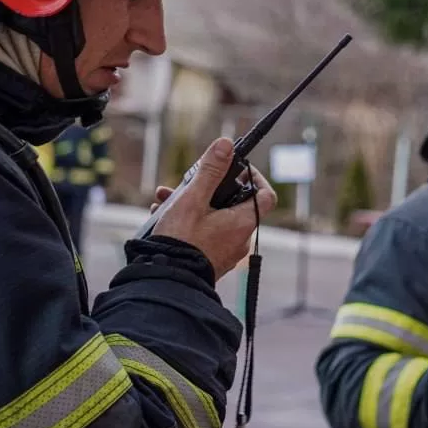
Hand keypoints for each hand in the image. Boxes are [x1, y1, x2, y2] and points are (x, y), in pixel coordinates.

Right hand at [148, 137, 277, 279]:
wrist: (166, 282)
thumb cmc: (181, 241)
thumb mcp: (193, 199)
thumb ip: (210, 171)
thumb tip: (225, 145)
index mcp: (243, 222)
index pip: (264, 195)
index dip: (253, 177)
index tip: (235, 168)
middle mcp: (240, 239)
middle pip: (234, 204)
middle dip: (209, 188)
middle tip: (189, 182)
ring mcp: (226, 252)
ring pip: (215, 218)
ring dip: (193, 204)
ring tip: (167, 198)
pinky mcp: (211, 261)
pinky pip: (206, 234)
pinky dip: (190, 222)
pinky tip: (163, 216)